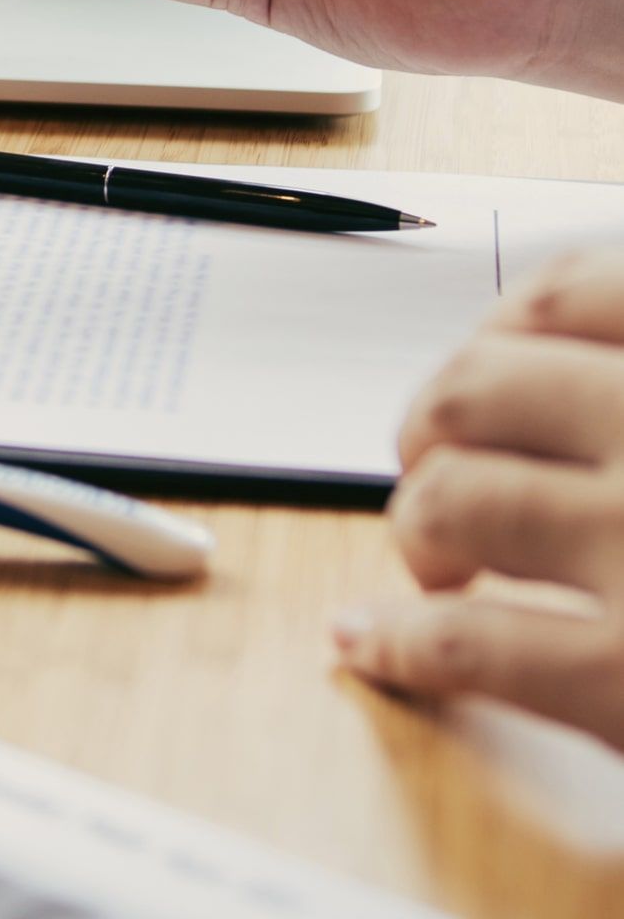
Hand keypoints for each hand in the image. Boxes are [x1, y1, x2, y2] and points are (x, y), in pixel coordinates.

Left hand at [332, 251, 623, 749]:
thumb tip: (539, 343)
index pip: (567, 290)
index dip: (505, 330)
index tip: (496, 360)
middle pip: (477, 388)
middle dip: (433, 425)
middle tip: (438, 464)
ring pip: (450, 496)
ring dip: (420, 527)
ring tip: (441, 562)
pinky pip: (469, 643)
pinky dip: (399, 642)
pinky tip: (365, 645)